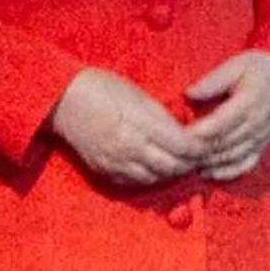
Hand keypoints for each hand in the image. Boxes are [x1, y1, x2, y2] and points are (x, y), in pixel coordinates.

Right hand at [50, 68, 205, 186]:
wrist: (62, 100)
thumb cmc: (101, 87)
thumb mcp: (137, 93)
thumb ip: (160, 115)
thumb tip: (182, 130)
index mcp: (140, 124)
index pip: (182, 146)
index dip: (199, 148)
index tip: (207, 144)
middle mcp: (129, 148)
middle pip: (172, 167)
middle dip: (189, 163)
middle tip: (198, 156)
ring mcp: (115, 163)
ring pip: (155, 179)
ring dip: (171, 172)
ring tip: (179, 162)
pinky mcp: (104, 172)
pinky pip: (135, 182)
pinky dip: (150, 177)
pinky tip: (154, 167)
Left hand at [186, 50, 269, 181]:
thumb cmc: (261, 68)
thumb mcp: (236, 64)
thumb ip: (213, 81)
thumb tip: (189, 93)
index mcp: (249, 101)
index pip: (218, 124)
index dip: (196, 132)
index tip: (176, 134)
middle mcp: (256, 124)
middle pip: (222, 144)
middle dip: (197, 150)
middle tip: (174, 151)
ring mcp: (261, 138)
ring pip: (231, 157)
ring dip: (208, 162)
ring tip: (185, 161)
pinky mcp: (263, 146)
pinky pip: (245, 165)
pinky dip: (226, 172)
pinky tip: (207, 172)